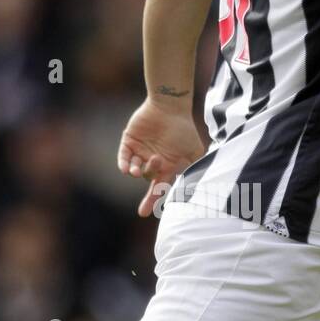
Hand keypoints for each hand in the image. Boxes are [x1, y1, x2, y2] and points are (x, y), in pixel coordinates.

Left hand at [117, 97, 205, 215]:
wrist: (171, 107)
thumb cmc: (184, 129)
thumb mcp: (194, 152)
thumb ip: (194, 170)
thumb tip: (195, 190)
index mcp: (166, 166)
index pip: (159, 187)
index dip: (153, 201)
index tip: (146, 214)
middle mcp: (152, 161)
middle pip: (147, 179)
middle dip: (148, 187)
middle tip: (146, 201)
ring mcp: (140, 152)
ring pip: (135, 169)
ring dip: (137, 172)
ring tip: (138, 171)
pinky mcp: (129, 141)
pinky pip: (123, 156)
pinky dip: (124, 163)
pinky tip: (127, 169)